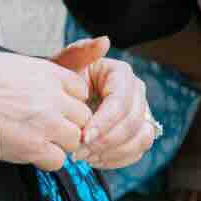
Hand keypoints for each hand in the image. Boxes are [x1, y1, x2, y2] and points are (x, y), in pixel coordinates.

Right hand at [0, 49, 92, 168]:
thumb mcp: (13, 64)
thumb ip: (37, 76)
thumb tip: (44, 85)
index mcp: (48, 74)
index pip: (80, 89)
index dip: (70, 101)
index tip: (58, 108)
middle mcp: (52, 97)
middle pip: (83, 116)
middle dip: (68, 123)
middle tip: (48, 127)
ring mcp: (46, 122)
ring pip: (75, 139)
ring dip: (60, 142)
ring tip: (39, 140)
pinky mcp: (34, 146)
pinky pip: (58, 160)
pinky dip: (47, 160)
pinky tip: (32, 153)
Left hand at [55, 37, 158, 169]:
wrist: (59, 101)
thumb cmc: (60, 83)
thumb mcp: (63, 67)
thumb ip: (79, 52)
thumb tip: (105, 41)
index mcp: (121, 74)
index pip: (121, 101)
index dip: (105, 122)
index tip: (83, 136)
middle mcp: (137, 93)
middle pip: (134, 122)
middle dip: (107, 141)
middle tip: (79, 151)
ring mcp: (142, 113)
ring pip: (141, 138)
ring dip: (114, 152)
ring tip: (86, 156)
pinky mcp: (139, 132)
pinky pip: (138, 150)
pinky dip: (118, 159)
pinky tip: (95, 159)